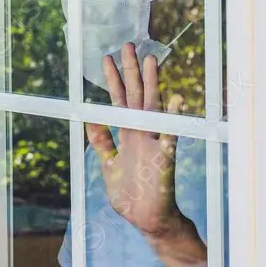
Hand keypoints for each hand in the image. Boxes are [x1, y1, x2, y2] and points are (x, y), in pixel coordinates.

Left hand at [87, 42, 186, 237]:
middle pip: (135, 96)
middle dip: (130, 72)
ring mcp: (154, 144)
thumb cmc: (131, 196)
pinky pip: (170, 136)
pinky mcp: (164, 159)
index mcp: (127, 136)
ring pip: (151, 108)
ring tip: (151, 60)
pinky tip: (176, 101)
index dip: (113, 81)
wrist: (149, 221)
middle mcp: (141, 135)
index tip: (107, 59)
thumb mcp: (109, 166)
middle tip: (127, 46)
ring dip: (152, 84)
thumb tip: (89, 120)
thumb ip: (101, 143)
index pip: (118, 101)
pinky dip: (173, 119)